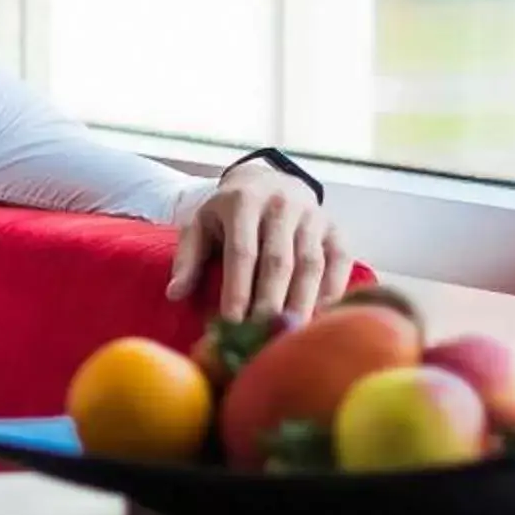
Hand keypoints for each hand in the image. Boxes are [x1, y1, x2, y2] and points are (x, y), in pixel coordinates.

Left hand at [168, 165, 354, 323]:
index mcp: (243, 203)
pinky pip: (339, 261)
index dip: (237, 289)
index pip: (241, 252)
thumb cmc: (229, 211)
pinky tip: (322, 317)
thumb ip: (188, 257)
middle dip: (270, 301)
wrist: (270, 179)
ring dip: (302, 301)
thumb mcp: (201, 223)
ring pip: (310, 264)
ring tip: (292, 334)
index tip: (231, 323)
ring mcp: (312, 215)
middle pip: (278, 261)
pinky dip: (333, 290)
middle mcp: (281, 205)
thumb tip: (174, 294)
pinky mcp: (335, 228)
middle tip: (262, 335)